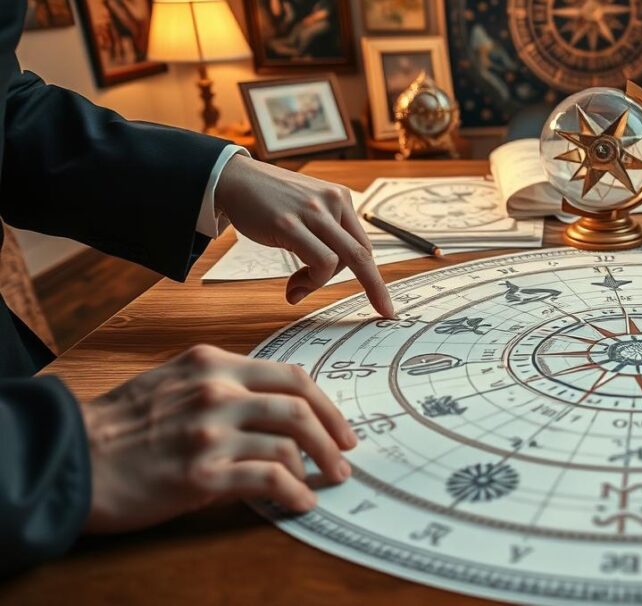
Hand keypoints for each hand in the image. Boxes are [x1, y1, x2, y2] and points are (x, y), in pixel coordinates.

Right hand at [81, 345, 356, 532]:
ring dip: (320, 465)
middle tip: (346, 456)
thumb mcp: (172, 382)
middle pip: (300, 405)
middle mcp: (216, 391)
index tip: (339, 425)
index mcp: (212, 363)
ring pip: (291, 442)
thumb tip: (270, 408)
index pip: (290, 375)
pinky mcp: (202, 473)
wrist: (70, 457)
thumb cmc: (119, 424)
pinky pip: (269, 479)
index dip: (325, 403)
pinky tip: (300, 502)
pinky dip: (294, 491)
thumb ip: (221, 385)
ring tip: (328, 482)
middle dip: (334, 433)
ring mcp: (210, 431)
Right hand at [216, 155, 393, 316]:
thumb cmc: (269, 200)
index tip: (383, 302)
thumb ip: (323, 236)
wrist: (233, 178)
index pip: (363, 243)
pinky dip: (312, 281)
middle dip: (374, 287)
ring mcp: (312, 211)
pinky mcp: (289, 224)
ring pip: (343, 260)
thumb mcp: (307, 211)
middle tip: (381, 310)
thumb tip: (324, 275)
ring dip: (322, 284)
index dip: (373, 275)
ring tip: (297, 288)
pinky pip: (320, 262)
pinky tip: (293, 287)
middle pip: (363, 253)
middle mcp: (332, 201)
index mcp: (339, 198)